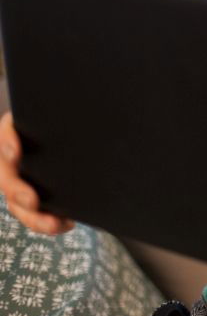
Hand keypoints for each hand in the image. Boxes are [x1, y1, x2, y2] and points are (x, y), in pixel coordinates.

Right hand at [0, 111, 74, 233]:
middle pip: (6, 177)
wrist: (76, 130)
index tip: (16, 152)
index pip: (6, 134)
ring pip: (18, 203)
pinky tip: (67, 223)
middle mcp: (13, 158)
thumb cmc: (69, 113)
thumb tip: (90, 91)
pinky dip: (49, 222)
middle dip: (17, 190)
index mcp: (17, 131)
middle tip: (32, 200)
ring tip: (56, 223)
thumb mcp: (64, 108)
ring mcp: (22, 180)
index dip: (8, 143)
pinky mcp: (35, 197)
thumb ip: (65, 106)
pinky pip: (36, 215)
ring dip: (35, 217)